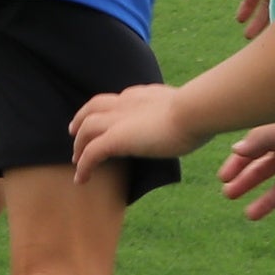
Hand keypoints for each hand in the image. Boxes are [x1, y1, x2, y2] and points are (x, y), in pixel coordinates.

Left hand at [67, 83, 201, 180]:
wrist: (192, 112)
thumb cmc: (198, 112)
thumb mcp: (188, 109)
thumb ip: (182, 113)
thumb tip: (194, 122)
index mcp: (142, 95)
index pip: (118, 100)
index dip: (108, 109)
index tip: (107, 119)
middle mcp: (125, 103)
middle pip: (93, 107)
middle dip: (81, 119)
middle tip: (75, 134)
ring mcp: (117, 120)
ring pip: (86, 129)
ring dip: (79, 144)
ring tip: (76, 160)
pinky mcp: (115, 138)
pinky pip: (91, 153)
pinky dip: (84, 166)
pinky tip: (81, 179)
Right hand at [216, 123, 274, 221]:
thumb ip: (257, 140)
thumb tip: (235, 150)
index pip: (251, 149)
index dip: (236, 164)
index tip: (223, 178)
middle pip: (262, 168)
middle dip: (245, 182)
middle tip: (227, 194)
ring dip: (263, 200)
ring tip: (249, 215)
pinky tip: (269, 213)